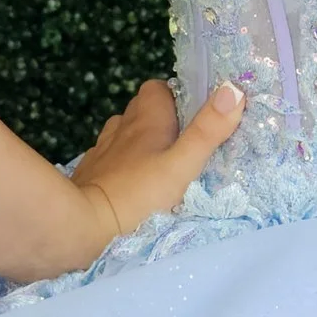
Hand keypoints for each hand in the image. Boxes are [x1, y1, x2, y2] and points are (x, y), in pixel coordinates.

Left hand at [67, 78, 244, 257]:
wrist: (83, 227)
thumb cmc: (138, 195)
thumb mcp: (183, 165)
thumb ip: (208, 130)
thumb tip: (233, 89)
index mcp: (145, 120)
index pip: (158, 88)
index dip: (176, 97)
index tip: (195, 118)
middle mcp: (120, 129)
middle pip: (141, 111)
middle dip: (161, 121)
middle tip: (184, 146)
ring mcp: (101, 153)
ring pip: (123, 136)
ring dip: (140, 145)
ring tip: (160, 167)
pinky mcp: (89, 177)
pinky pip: (109, 162)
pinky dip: (122, 167)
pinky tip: (133, 187)